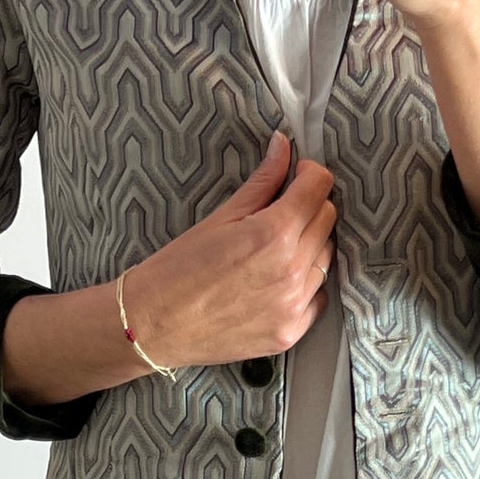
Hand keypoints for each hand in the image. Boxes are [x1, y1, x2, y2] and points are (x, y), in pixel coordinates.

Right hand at [122, 133, 336, 371]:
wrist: (152, 326)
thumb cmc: (177, 268)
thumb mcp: (219, 218)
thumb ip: (261, 183)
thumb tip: (284, 146)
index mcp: (273, 234)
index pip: (318, 188)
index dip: (310, 174)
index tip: (298, 175)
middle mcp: (291, 271)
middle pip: (327, 221)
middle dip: (310, 207)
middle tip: (283, 211)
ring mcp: (293, 306)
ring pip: (326, 259)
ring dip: (310, 247)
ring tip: (275, 251)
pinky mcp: (290, 333)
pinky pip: (318, 298)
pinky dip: (306, 285)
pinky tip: (278, 282)